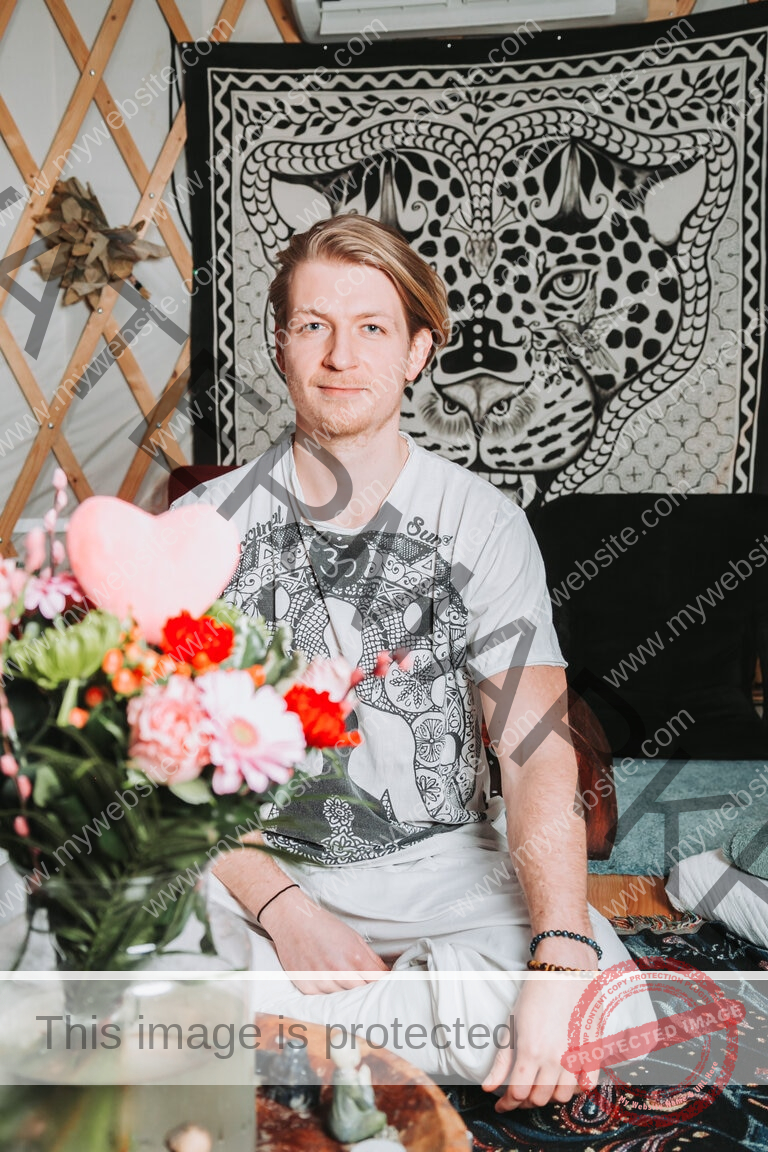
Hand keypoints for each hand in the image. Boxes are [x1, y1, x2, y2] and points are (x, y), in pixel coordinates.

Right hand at [260, 888, 388, 993]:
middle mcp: (338, 970)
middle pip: (362, 993)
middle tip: (363, 982)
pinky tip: (325, 979)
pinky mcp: (306, 986)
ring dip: (345, 991)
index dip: (383, 983)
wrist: (293, 919)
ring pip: (342, 998)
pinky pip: (324, 999)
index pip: (377, 981)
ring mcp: (321, 980)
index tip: (387, 985)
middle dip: (365, 988)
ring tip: (339, 976)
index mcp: (354, 956)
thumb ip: (372, 960)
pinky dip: (328, 992)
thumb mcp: (354, 938)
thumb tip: (388, 975)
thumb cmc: (325, 926)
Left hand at [482, 976, 597, 1109]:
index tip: (501, 1105)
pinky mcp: (593, 1050)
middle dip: (526, 1101)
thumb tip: (488, 1087)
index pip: (517, 1094)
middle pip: (539, 1098)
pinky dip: (577, 1088)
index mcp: (530, 1051)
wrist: (565, 971)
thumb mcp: (512, 1024)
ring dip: (550, 1095)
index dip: (507, 1104)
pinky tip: (568, 1081)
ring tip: (542, 1084)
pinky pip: (587, 1084)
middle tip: (520, 1092)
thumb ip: (502, 1059)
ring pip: (562, 1096)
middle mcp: (553, 1058)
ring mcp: (575, 1056)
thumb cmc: (535, 994)